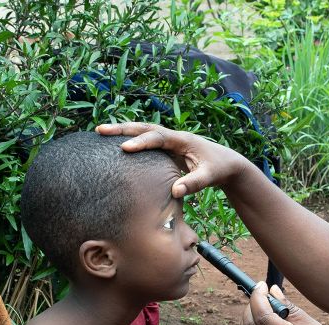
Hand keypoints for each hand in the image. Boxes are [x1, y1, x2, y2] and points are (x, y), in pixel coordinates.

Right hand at [94, 122, 252, 197]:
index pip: (158, 138)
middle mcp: (174, 136)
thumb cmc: (219, 169)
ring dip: (123, 131)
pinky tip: (116, 145)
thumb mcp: (209, 177)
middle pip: (145, 128)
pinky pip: (146, 141)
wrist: (228, 163)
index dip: (141, 142)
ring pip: (144, 132)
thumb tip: (174, 192)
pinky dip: (131, 139)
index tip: (124, 148)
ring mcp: (170, 141)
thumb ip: (193, 184)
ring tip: (100, 133)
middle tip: (100, 130)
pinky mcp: (167, 148)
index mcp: (183, 140)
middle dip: (123, 128)